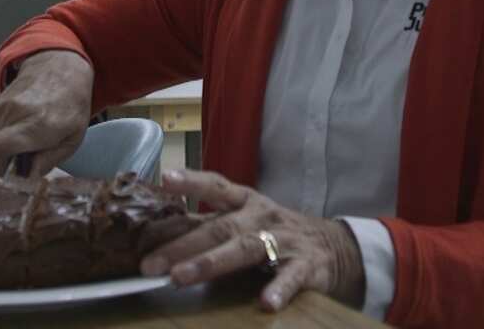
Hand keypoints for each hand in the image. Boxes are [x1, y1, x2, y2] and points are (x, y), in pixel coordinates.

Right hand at [0, 50, 92, 176]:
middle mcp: (14, 114)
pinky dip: (2, 135)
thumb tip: (26, 176)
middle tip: (24, 158)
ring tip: (26, 138)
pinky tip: (20, 126)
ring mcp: (0, 107)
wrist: (59, 69)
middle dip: (3, 163)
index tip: (10, 174)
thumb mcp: (72, 139)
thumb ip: (48, 161)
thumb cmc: (70, 104)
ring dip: (4, 149)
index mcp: (37, 125)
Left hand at [139, 169, 365, 311]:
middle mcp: (261, 216)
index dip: (192, 181)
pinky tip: (266, 303)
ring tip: (181, 278)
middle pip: (220, 227)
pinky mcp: (306, 266)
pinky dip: (279, 289)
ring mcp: (284, 239)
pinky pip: (291, 277)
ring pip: (246, 249)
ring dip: (212, 263)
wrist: (333, 248)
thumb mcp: (244, 221)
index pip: (216, 186)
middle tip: (150, 265)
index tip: (165, 179)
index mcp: (245, 201)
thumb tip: (156, 236)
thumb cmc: (274, 232)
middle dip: (183, 246)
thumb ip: (206, 226)